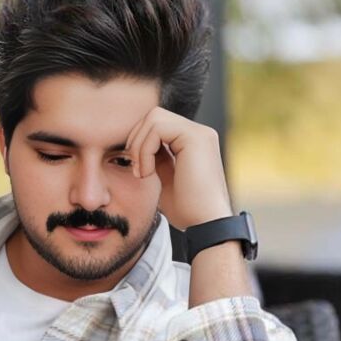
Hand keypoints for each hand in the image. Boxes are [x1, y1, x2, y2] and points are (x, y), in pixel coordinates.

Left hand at [124, 107, 232, 230]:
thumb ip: (154, 158)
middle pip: (153, 115)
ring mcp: (199, 133)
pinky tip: (149, 173)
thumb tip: (135, 143)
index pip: (156, 125)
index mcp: (192, 142)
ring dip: (139, 146)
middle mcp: (199, 133)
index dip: (139, 143)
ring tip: (143, 173)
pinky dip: (145, 150)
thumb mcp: (163, 179)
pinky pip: (157, 128)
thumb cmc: (186, 210)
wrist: (205, 225)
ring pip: (153, 118)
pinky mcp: (196, 137)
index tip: (136, 170)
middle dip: (136, 140)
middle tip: (136, 170)